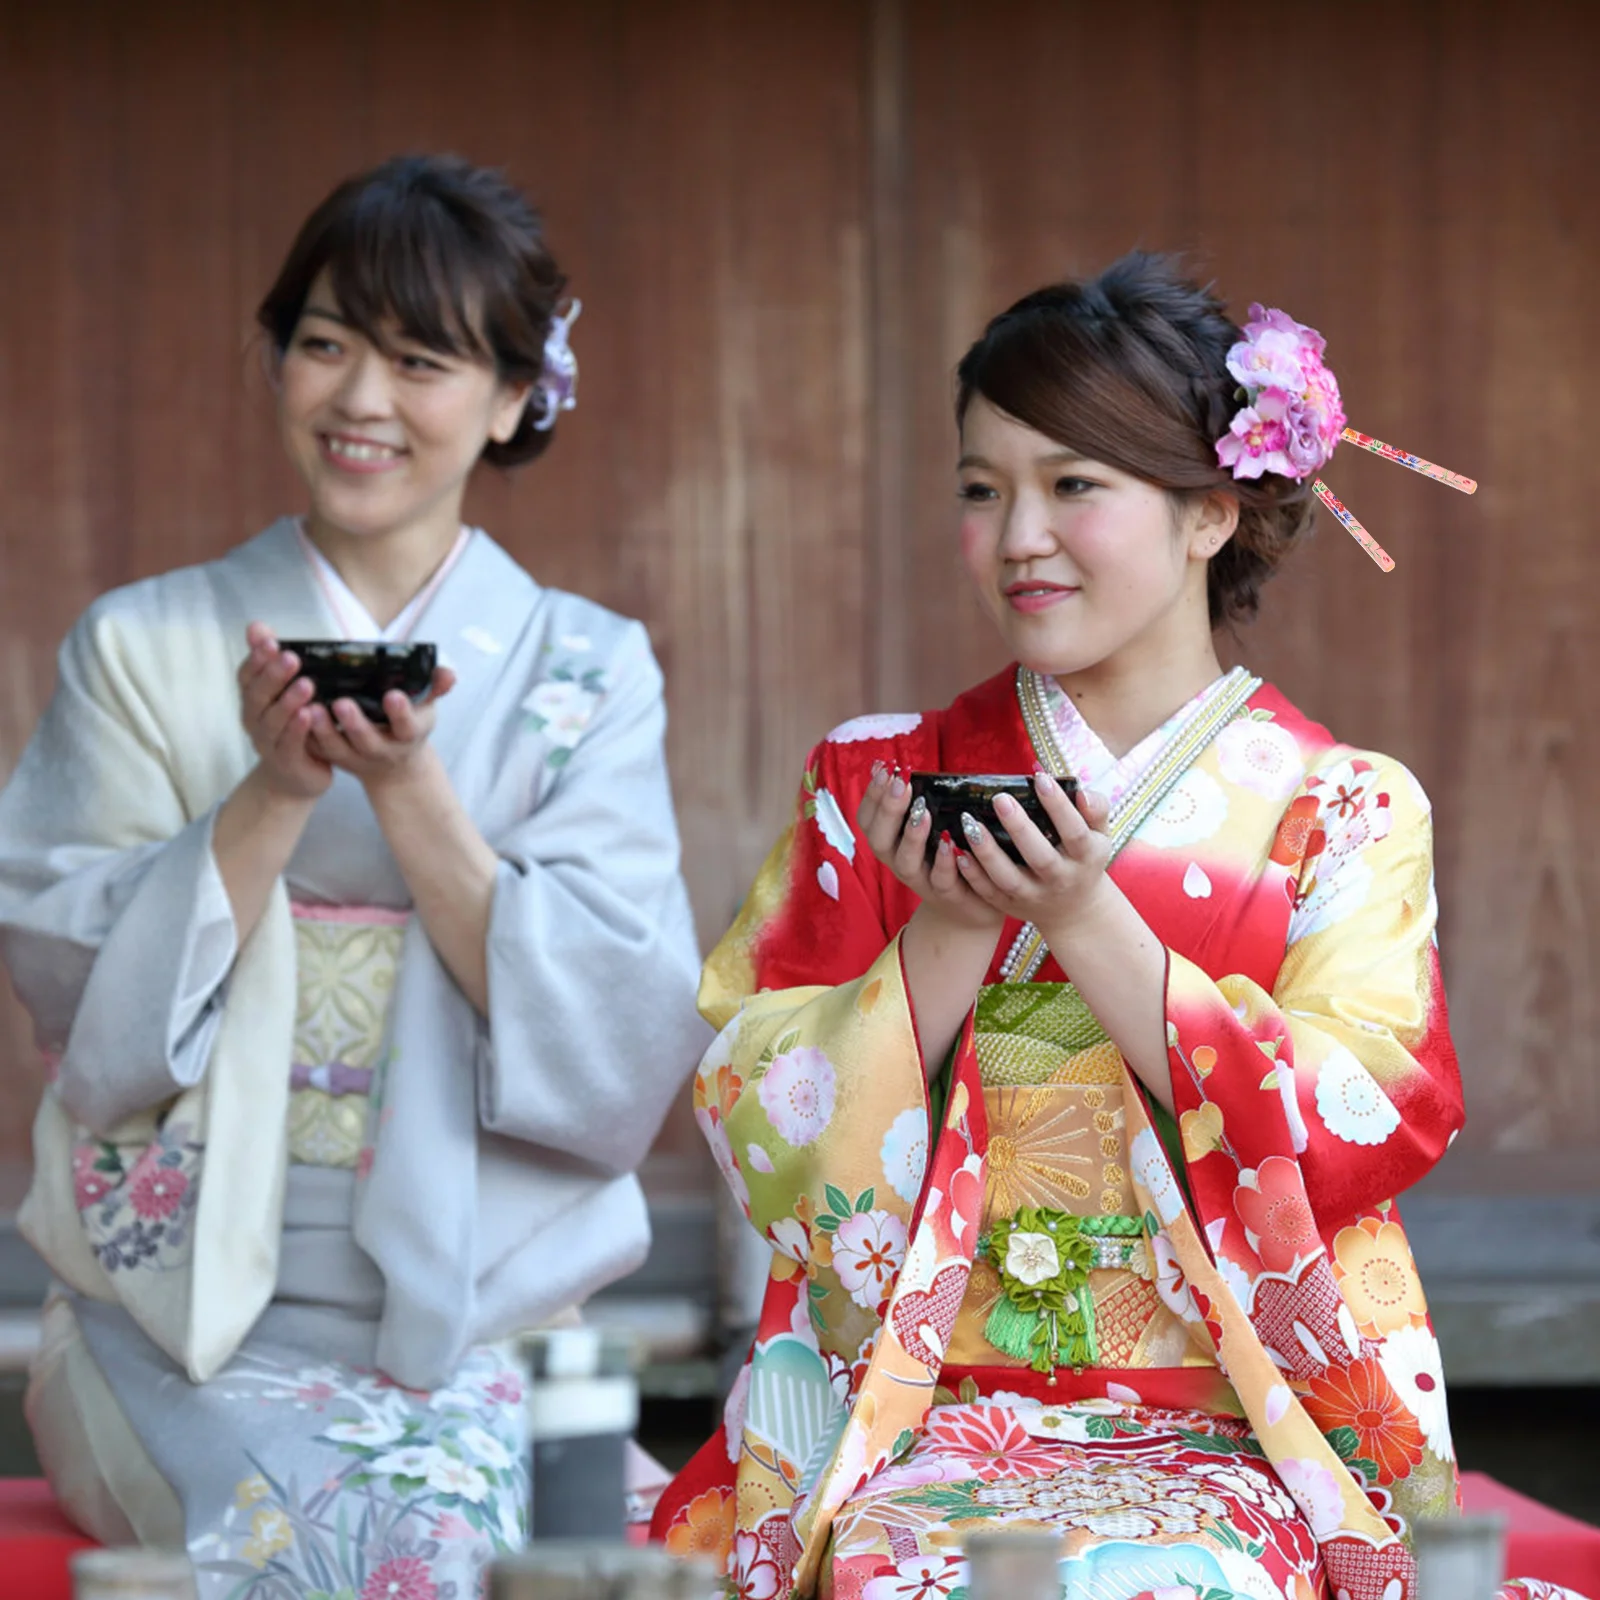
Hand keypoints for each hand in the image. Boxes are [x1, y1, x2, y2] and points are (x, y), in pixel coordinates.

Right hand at [238, 622, 332, 800]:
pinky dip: (297, 729)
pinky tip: (309, 715)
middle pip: (257, 695)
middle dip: (273, 675)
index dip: (256, 659)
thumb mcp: (284, 693)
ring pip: (273, 720)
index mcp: (253, 700)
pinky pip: (289, 743)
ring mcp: (267, 742)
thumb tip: (256, 625)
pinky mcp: (286, 762)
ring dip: (288, 701)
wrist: (296, 778)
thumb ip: (273, 661)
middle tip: (292, 657)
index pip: (247, 675)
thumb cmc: (293, 728)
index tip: (270, 641)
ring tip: (307, 684)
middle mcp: (254, 720)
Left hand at [306, 666, 457, 790]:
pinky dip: (304, 736)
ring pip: (338, 748)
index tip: (392, 696)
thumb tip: (449, 673)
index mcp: (409, 735)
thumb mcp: (427, 708)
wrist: (394, 766)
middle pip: (368, 741)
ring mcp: (356, 758)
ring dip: (324, 730)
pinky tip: (292, 715)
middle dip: (355, 723)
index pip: (408, 726)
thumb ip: (436, 688)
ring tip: (312, 708)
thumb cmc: (408, 725)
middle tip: (341, 702)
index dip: (401, 713)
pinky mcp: (334, 758)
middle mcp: (383, 751)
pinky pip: (317, 751)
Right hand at [857, 762, 1002, 931]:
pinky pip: (941, 881)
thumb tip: (903, 769)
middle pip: (880, 840)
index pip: (868, 819)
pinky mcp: (947, 895)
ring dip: (912, 836)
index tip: (885, 768)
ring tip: (923, 812)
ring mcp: (921, 881)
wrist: (970, 905)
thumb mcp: (930, 827)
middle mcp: (899, 862)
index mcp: (891, 843)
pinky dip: (943, 862)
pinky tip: (950, 844)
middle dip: (888, 810)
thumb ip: (918, 803)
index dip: (872, 795)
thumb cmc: (947, 855)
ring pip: (905, 863)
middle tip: (902, 784)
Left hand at [953, 773, 1114, 938]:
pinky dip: (973, 875)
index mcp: (1085, 857)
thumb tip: (1079, 788)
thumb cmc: (1084, 859)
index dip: (1059, 806)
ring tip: (970, 823)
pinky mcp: (1011, 905)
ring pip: (1009, 877)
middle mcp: (1061, 879)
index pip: (1074, 831)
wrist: (1075, 909)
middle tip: (1000, 798)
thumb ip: (1095, 809)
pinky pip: (990, 893)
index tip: (1040, 778)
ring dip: (988, 852)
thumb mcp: (1099, 835)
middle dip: (1019, 828)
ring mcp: (1035, 895)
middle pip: (1040, 857)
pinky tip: (959, 853)